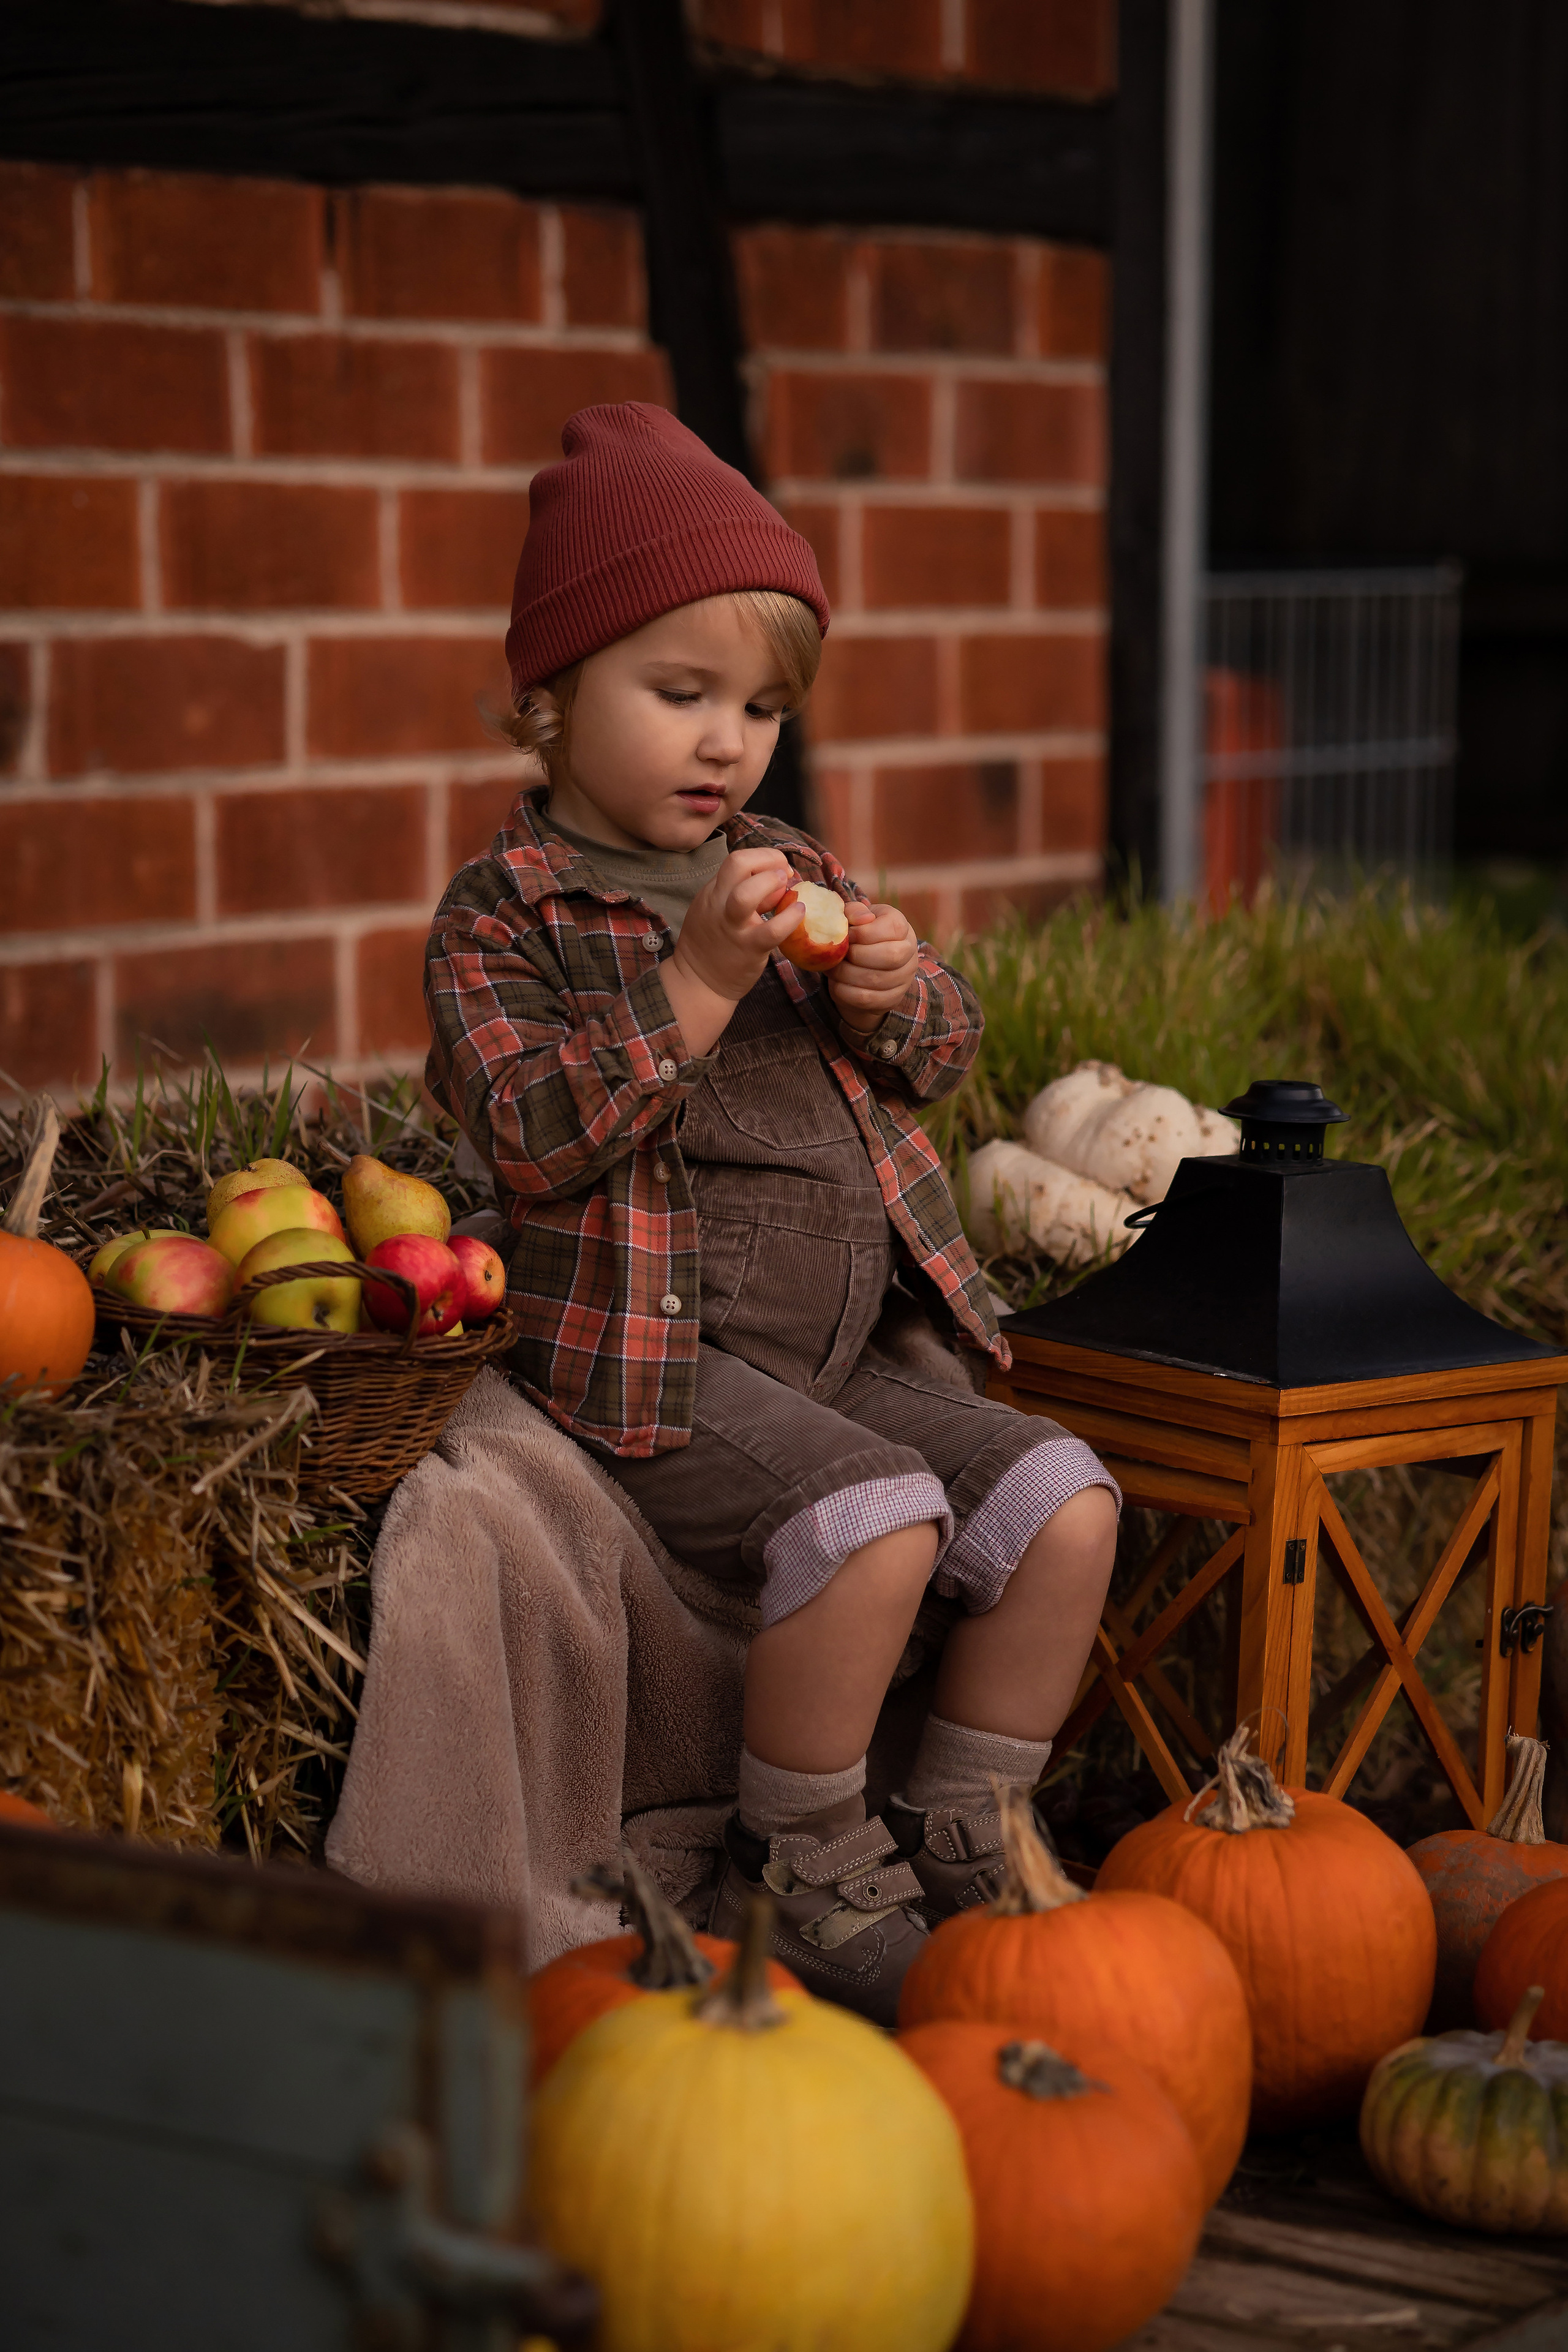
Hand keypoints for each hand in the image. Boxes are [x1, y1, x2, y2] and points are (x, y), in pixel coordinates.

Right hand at [660, 849, 803, 1056]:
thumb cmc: (714, 944)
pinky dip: (791, 917)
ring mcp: (733, 927)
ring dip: (772, 883)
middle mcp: (719, 904)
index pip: (736, 859)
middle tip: (785, 874)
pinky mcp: (749, 949)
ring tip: (788, 887)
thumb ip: (741, 894)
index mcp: (713, 892)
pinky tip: (800, 912)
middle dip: (768, 860)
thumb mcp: (717, 910)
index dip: (762, 857)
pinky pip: (772, 930)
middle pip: (737, 863)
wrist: (699, 983)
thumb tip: (778, 881)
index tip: (777, 869)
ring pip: (746, 894)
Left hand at [827, 901, 920, 1035]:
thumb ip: (854, 911)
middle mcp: (909, 950)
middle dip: (857, 956)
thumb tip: (863, 918)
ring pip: (877, 980)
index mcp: (901, 925)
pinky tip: (838, 984)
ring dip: (847, 975)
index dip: (864, 933)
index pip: (892, 928)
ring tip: (833, 969)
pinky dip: (847, 992)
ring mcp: (904, 977)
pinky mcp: (893, 998)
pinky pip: (869, 999)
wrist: (865, 964)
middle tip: (839, 955)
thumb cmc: (858, 935)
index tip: (846, 935)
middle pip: (890, 956)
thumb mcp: (854, 918)